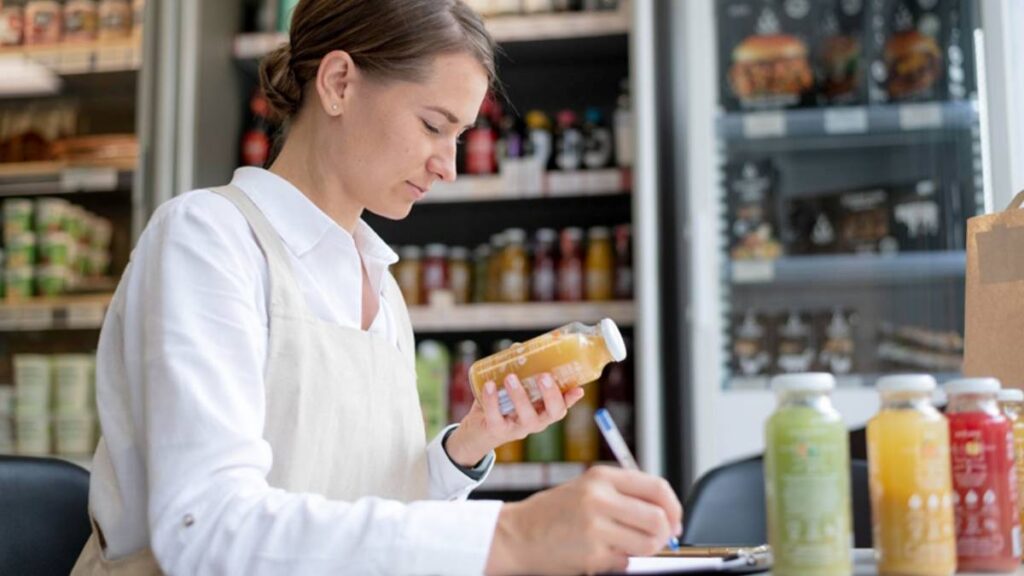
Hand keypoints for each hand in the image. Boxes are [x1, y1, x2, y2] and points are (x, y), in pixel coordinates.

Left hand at [445, 373, 584, 467]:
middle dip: (550, 394)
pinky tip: (489, 385)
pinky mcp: (497, 430)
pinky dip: (492, 400)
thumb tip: (518, 347)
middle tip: (544, 376)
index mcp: (543, 411)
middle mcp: (536, 422)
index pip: (562, 406)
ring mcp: (518, 428)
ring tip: (511, 377)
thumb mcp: (514, 391)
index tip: (578, 388)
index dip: (571, 399)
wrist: (477, 432)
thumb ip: (519, 372)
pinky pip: (496, 416)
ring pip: (526, 416)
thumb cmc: (501, 406)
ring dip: (520, 395)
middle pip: (552, 412)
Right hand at [485, 466, 683, 574]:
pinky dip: (621, 562)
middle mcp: (599, 498)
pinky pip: (626, 562)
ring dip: (646, 551)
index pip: (657, 488)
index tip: (675, 521)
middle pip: (658, 519)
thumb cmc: (555, 513)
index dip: (674, 508)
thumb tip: (667, 516)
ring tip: (626, 547)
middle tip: (657, 540)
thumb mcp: (588, 489)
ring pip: (648, 544)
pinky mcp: (591, 554)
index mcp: (601, 477)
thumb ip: (624, 495)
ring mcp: (595, 527)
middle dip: (665, 535)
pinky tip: (601, 554)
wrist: (516, 534)